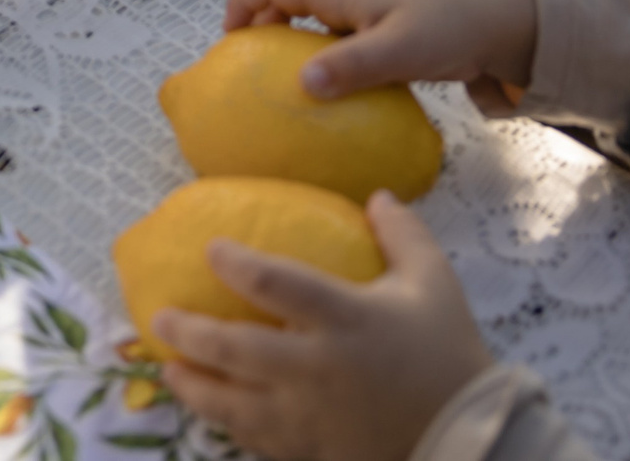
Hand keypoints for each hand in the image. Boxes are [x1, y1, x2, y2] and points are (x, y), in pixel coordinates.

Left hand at [155, 194, 494, 460]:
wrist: (470, 435)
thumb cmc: (448, 352)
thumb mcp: (434, 282)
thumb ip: (403, 233)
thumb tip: (376, 194)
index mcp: (347, 318)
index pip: (277, 283)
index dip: (235, 263)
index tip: (209, 248)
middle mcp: (319, 367)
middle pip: (237, 350)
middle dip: (191, 334)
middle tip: (159, 319)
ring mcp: (312, 416)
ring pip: (235, 405)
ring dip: (195, 387)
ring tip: (169, 369)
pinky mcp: (313, 450)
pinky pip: (259, 439)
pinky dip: (230, 424)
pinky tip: (215, 410)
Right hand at [221, 0, 538, 108]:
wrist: (511, 18)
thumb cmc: (454, 26)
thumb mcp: (401, 50)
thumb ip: (352, 67)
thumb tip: (301, 87)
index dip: (241, 5)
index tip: (228, 42)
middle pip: (288, 1)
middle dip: (261, 27)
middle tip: (250, 71)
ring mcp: (372, 14)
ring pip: (317, 24)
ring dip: (295, 47)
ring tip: (287, 89)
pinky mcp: (393, 32)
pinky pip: (345, 43)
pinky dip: (328, 61)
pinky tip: (338, 99)